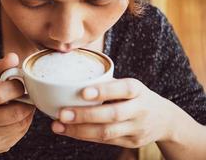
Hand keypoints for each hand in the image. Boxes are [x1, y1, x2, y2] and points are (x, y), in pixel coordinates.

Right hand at [0, 53, 35, 153]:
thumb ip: (0, 69)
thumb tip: (13, 56)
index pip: (0, 93)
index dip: (16, 86)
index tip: (20, 83)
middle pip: (15, 111)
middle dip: (26, 101)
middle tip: (26, 95)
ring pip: (21, 123)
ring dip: (28, 111)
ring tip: (22, 104)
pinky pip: (21, 133)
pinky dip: (25, 122)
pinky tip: (18, 116)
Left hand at [51, 78, 177, 147]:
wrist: (164, 119)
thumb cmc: (137, 97)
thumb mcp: (130, 86)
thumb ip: (107, 84)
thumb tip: (73, 80)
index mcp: (138, 90)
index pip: (123, 89)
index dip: (103, 91)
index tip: (83, 92)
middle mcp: (140, 109)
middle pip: (113, 115)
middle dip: (85, 115)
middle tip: (62, 114)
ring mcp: (137, 129)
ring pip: (107, 132)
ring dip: (79, 130)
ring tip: (58, 126)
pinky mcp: (132, 142)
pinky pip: (105, 141)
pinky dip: (85, 136)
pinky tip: (69, 132)